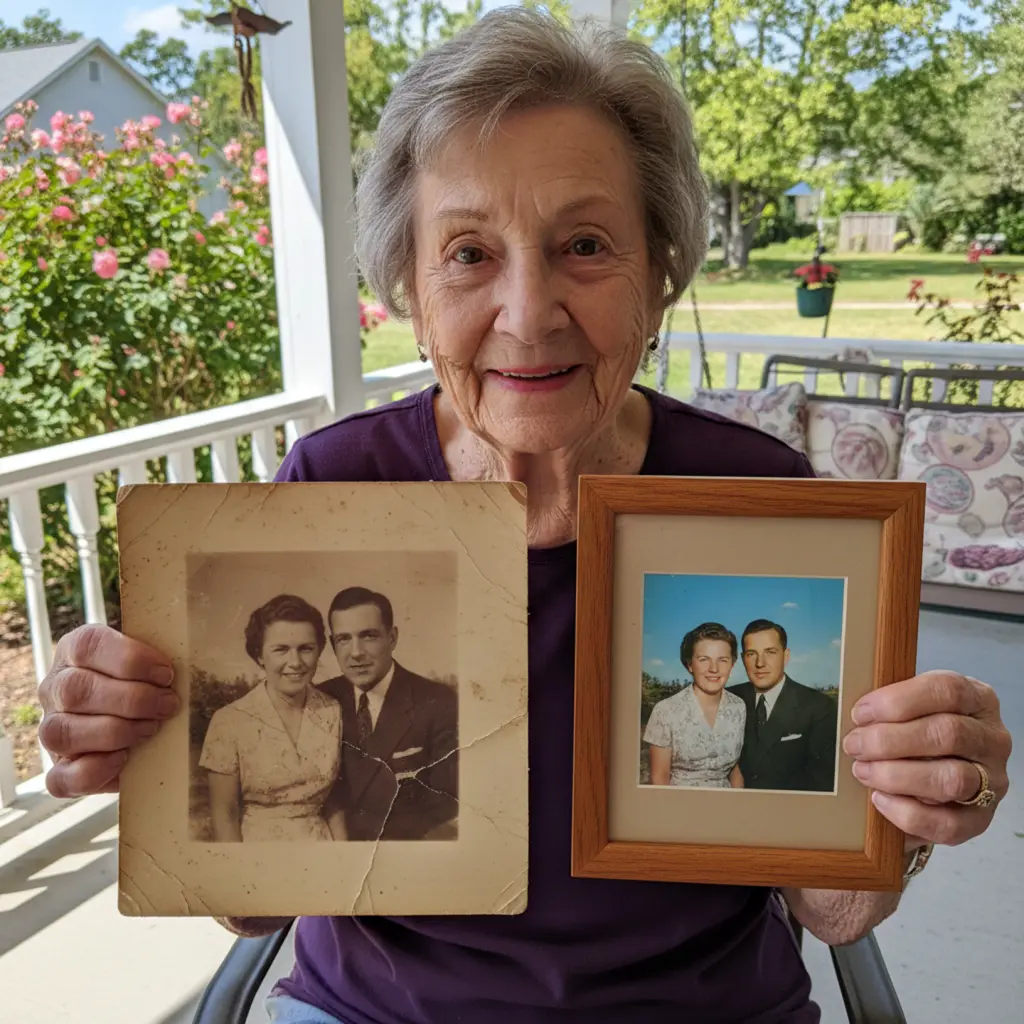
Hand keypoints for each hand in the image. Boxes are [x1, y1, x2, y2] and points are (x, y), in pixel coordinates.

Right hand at [38, 625, 178, 797]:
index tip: (166, 673)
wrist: (139, 715)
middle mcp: (55, 688)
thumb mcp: (151, 659)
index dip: (130, 659)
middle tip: (168, 705)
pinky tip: (124, 759)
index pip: (87, 646)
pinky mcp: (58, 769)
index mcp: (75, 650)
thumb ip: (160, 657)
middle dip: (132, 700)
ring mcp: (50, 729)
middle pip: (76, 690)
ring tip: (151, 728)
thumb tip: (197, 656)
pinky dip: (95, 770)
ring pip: (62, 733)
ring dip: (116, 732)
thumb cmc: (149, 680)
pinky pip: (60, 778)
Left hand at [844, 670, 1011, 847]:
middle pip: (948, 734)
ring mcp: (992, 782)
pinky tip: (880, 799)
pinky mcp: (980, 820)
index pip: (948, 690)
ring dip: (896, 775)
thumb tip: (860, 715)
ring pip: (950, 779)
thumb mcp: (912, 711)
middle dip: (889, 740)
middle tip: (854, 745)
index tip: (861, 713)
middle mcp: (992, 740)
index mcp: (978, 700)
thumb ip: (893, 708)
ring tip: (863, 771)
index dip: (899, 701)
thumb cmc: (918, 736)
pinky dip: (907, 812)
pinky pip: (947, 824)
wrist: (933, 786)